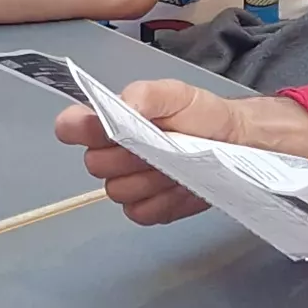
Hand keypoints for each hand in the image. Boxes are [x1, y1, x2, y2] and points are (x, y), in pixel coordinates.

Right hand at [51, 80, 307, 224]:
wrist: (237, 144)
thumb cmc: (202, 115)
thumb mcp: (176, 93)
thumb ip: (144, 95)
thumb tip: (119, 107)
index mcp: (110, 121)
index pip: (71, 127)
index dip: (81, 130)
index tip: (106, 130)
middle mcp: (111, 155)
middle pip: (95, 165)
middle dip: (127, 156)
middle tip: (161, 145)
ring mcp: (128, 186)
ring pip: (117, 191)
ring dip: (148, 179)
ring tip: (177, 164)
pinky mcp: (149, 210)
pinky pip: (139, 213)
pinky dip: (162, 201)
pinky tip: (182, 186)